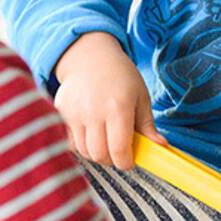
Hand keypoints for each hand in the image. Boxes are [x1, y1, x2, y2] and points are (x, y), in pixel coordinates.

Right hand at [53, 32, 164, 169]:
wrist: (91, 58)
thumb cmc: (121, 77)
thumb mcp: (141, 96)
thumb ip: (148, 124)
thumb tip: (161, 146)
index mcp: (118, 107)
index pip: (119, 149)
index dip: (125, 162)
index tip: (130, 161)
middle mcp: (94, 112)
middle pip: (99, 154)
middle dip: (111, 160)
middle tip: (119, 152)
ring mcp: (74, 113)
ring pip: (83, 151)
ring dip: (96, 153)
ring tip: (106, 141)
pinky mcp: (60, 113)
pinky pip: (69, 141)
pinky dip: (81, 144)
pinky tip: (91, 134)